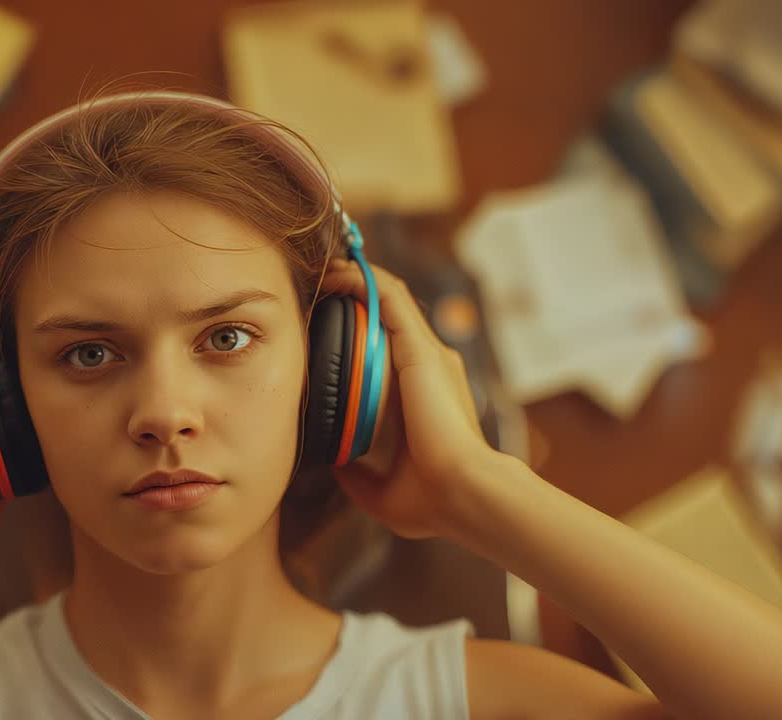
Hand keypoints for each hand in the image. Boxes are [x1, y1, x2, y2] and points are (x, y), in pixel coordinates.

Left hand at [320, 258, 497, 538]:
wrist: (462, 493)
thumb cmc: (432, 500)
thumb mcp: (379, 490)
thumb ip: (356, 473)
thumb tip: (333, 463)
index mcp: (423, 396)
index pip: (391, 351)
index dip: (360, 333)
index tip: (325, 329)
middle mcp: (430, 367)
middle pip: (389, 317)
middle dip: (355, 299)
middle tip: (319, 292)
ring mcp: (428, 353)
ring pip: (389, 298)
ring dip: (356, 281)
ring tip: (325, 274)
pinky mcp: (420, 347)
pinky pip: (388, 297)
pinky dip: (363, 280)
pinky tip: (337, 275)